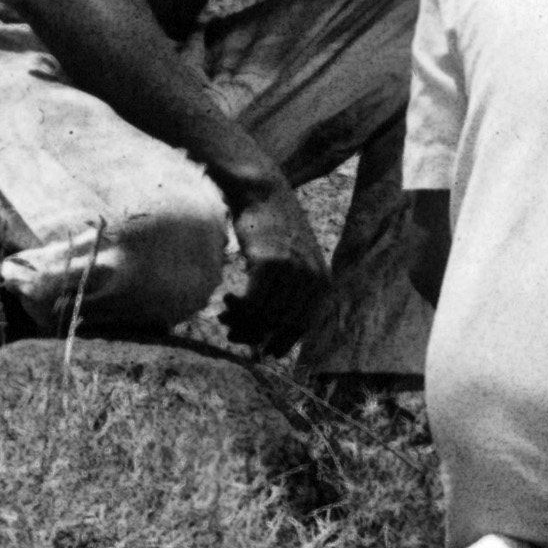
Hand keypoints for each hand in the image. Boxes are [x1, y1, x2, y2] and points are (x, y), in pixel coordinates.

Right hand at [220, 176, 330, 352]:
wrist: (264, 195)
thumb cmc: (273, 231)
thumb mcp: (294, 264)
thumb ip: (290, 294)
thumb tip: (270, 334)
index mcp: (322, 283)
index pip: (303, 326)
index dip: (281, 342)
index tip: (264, 351)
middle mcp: (312, 279)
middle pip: (280, 325)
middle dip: (253, 335)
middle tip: (231, 334)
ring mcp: (293, 271)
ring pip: (264, 317)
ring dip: (240, 322)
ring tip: (225, 316)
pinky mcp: (271, 263)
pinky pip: (252, 302)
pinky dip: (237, 308)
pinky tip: (226, 300)